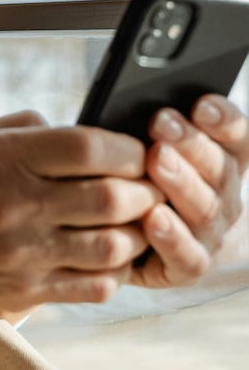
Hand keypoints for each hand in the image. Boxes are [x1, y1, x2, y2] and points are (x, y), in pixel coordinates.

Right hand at [0, 112, 162, 316]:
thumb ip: (26, 128)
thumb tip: (81, 130)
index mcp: (0, 158)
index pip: (87, 147)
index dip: (126, 148)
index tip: (135, 152)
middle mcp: (13, 204)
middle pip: (110, 196)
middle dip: (142, 191)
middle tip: (147, 187)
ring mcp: (21, 253)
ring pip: (112, 245)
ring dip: (135, 233)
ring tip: (133, 222)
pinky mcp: (25, 292)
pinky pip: (95, 285)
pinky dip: (114, 270)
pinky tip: (106, 255)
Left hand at [132, 94, 248, 287]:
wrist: (142, 242)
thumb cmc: (140, 181)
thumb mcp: (148, 149)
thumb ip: (153, 132)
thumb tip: (132, 102)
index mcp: (222, 163)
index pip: (236, 139)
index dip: (224, 121)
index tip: (201, 104)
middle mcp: (224, 198)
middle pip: (219, 169)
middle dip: (191, 143)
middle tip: (162, 122)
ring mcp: (210, 234)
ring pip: (205, 209)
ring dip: (181, 182)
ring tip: (156, 160)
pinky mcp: (189, 266)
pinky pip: (187, 254)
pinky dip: (172, 236)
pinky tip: (153, 217)